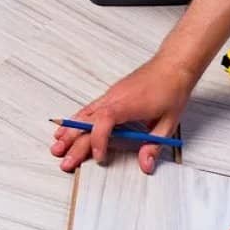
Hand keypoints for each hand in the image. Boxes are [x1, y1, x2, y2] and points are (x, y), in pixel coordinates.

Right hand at [51, 61, 196, 173]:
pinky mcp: (110, 95)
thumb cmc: (171, 88)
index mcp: (127, 104)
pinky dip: (77, 120)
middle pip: (88, 122)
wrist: (173, 65)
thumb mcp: (168, 122)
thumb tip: (145, 165)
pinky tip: (67, 128)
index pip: (104, 122)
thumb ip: (154, 145)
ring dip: (69, 131)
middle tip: (64, 161)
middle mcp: (114, 99)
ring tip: (56, 147)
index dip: (98, 141)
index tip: (99, 157)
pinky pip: (89, 109)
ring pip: (84, 114)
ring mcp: (110, 96)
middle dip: (74, 143)